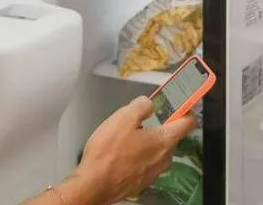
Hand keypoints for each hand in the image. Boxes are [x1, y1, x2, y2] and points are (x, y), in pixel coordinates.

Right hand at [75, 96, 197, 204]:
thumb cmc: (110, 150)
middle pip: (169, 137)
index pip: (188, 123)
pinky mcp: (143, 181)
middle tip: (136, 120)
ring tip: (124, 137)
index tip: (179, 105)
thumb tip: (149, 104)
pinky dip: (138, 155)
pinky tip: (121, 152)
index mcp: (164, 141)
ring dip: (146, 141)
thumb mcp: (123, 117)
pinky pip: (146, 162)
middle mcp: (165, 158)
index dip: (185, 111)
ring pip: (156, 150)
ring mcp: (155, 172)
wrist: (96, 182)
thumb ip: (141, 106)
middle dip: (156, 126)